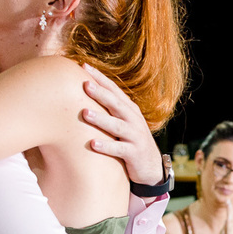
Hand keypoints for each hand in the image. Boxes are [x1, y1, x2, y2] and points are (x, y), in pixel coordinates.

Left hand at [80, 64, 161, 187]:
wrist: (151, 167)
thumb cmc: (130, 141)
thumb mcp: (122, 122)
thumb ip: (108, 109)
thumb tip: (82, 92)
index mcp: (129, 110)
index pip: (113, 90)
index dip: (100, 78)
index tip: (83, 66)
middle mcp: (133, 120)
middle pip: (116, 104)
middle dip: (101, 93)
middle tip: (84, 84)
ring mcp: (135, 136)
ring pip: (117, 125)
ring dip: (100, 119)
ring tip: (85, 113)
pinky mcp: (134, 153)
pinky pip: (119, 149)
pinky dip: (106, 146)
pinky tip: (92, 144)